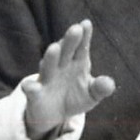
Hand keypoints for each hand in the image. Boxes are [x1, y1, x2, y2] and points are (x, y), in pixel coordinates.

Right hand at [22, 21, 116, 139]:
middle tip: (75, 29)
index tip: (86, 24)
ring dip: (51, 57)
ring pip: (48, 66)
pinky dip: (31, 88)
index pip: (82, 47)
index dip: (84, 36)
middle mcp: (61, 67)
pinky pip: (32, 90)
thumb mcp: (92, 94)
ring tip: (55, 48)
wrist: (55, 115)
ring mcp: (47, 79)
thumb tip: (109, 84)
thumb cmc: (76, 98)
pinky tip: (30, 86)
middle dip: (70, 41)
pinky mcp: (35, 95)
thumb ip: (101, 88)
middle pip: (66, 52)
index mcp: (78, 63)